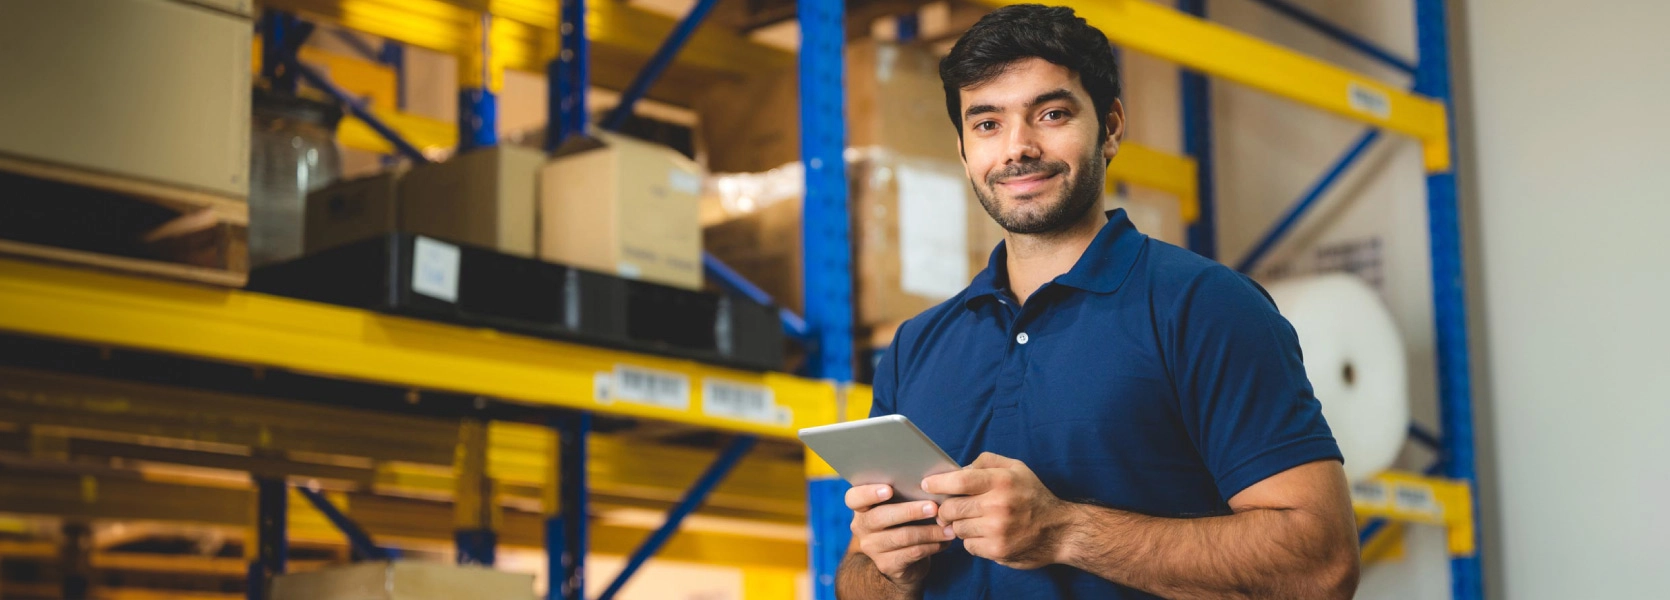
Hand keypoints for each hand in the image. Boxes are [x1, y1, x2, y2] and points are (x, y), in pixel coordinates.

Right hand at [846, 484, 956, 586]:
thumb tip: (933, 485)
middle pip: (880, 517)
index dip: (868, 493)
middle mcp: (861, 526)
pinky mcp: (886, 564)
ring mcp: (872, 547)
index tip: (888, 489)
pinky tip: (944, 541)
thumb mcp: (902, 504)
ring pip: (901, 536)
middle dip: (909, 511)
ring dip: (929, 531)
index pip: (854, 498)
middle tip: (933, 507)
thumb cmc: (905, 520)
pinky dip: (931, 546)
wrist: (903, 558)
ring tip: (948, 527)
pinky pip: (911, 553)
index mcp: (861, 506)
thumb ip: (908, 492)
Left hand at [922, 452, 1074, 569]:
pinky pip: (968, 545)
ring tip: (975, 521)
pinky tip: (985, 534)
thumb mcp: (1016, 468)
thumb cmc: (1033, 496)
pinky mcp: (997, 550)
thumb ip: (986, 462)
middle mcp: (998, 505)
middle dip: (946, 508)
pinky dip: (972, 541)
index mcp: (1002, 481)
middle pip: (951, 508)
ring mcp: (997, 530)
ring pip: (957, 528)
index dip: (938, 483)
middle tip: (950, 508)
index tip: (926, 485)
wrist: (1059, 531)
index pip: (959, 481)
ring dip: (960, 525)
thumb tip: (957, 469)